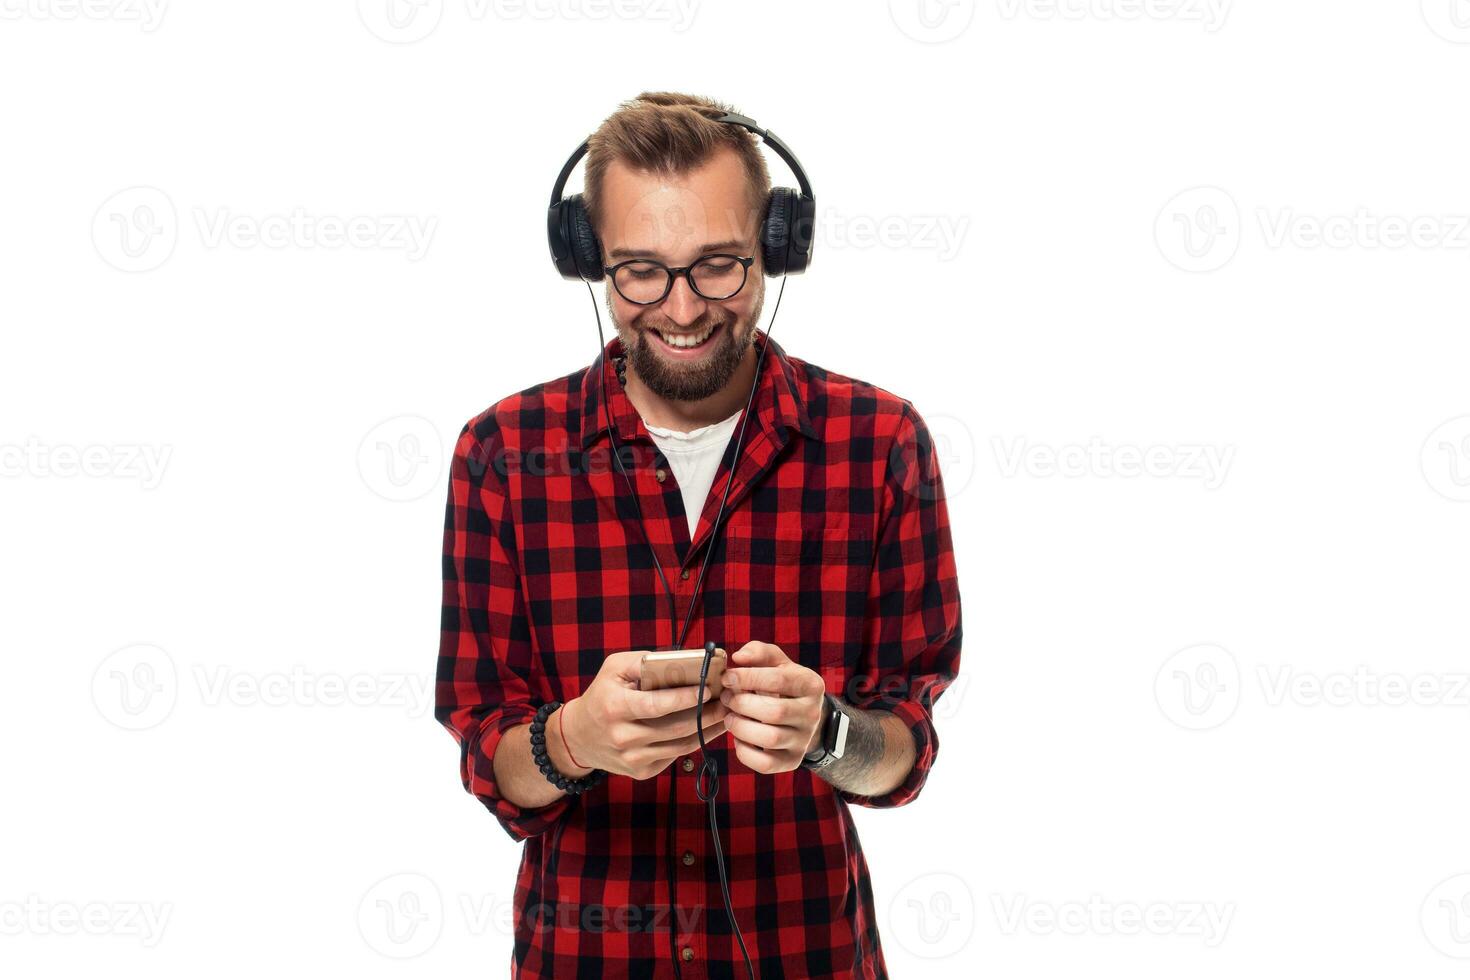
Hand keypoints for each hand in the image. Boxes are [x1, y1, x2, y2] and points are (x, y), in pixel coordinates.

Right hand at [558, 651, 727, 780]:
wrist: (578, 737)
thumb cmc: (602, 694)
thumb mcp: (614, 668)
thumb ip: (645, 661)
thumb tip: (682, 661)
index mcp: (615, 707)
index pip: (656, 705)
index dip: (684, 698)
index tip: (708, 689)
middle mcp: (623, 737)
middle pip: (674, 728)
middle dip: (707, 714)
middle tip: (728, 700)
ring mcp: (632, 759)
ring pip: (680, 746)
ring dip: (707, 730)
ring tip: (725, 713)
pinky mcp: (640, 772)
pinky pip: (674, 756)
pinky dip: (693, 742)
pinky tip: (708, 728)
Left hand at [720, 641, 826, 774]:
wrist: (802, 716)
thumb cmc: (783, 685)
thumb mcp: (777, 663)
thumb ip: (759, 652)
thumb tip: (738, 657)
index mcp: (811, 685)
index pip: (778, 680)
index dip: (747, 678)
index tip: (727, 677)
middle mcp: (812, 714)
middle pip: (775, 712)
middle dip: (742, 704)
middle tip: (726, 698)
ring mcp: (804, 740)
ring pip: (770, 739)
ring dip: (741, 727)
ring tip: (730, 718)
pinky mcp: (791, 761)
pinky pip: (765, 764)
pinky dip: (745, 752)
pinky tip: (739, 738)